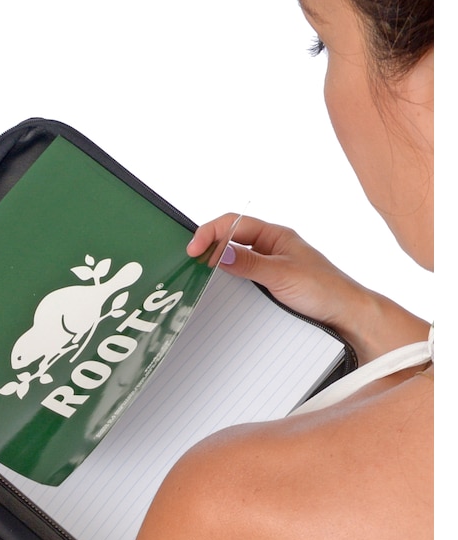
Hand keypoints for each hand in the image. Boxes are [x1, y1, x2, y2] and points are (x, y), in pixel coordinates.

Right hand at [187, 214, 428, 362]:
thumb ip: (249, 264)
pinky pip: (241, 277)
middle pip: (229, 239)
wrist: (347, 315)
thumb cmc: (324, 290)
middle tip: (191, 266)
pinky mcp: (269, 285)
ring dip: (217, 266)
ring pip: (234, 259)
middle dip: (208, 248)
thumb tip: (218, 255)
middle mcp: (271, 247)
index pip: (233, 224)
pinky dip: (227, 281)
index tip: (192, 251)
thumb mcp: (282, 275)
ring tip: (201, 279)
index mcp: (275, 235)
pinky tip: (220, 292)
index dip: (209, 233)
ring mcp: (269, 266)